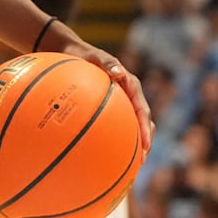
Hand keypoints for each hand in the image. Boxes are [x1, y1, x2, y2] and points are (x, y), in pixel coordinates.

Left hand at [56, 38, 153, 152]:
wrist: (71, 52)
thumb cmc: (82, 55)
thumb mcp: (95, 56)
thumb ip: (107, 63)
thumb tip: (119, 72)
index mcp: (130, 86)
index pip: (142, 110)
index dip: (145, 128)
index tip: (146, 143)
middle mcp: (128, 97)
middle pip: (142, 123)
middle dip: (144, 142)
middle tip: (141, 160)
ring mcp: (119, 103)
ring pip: (130, 126)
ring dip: (132, 144)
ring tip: (128, 165)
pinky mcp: (109, 108)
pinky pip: (113, 125)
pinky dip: (112, 139)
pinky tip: (102, 156)